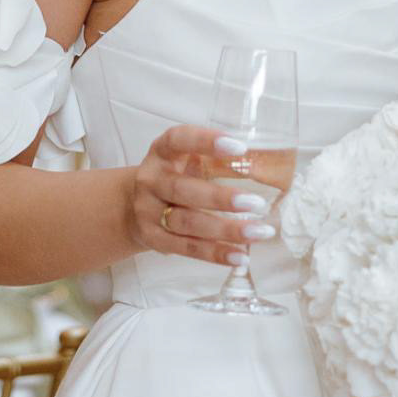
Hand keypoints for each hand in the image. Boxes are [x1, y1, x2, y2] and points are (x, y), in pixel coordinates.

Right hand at [127, 124, 277, 263]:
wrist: (134, 204)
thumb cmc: (175, 175)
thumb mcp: (189, 159)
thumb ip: (218, 160)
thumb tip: (263, 166)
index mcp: (162, 152)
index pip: (179, 140)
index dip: (206, 142)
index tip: (240, 148)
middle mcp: (151, 180)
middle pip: (183, 190)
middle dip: (222, 198)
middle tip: (257, 203)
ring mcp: (149, 212)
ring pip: (188, 223)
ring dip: (226, 230)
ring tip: (260, 232)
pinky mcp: (154, 239)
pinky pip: (187, 248)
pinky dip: (216, 253)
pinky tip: (241, 256)